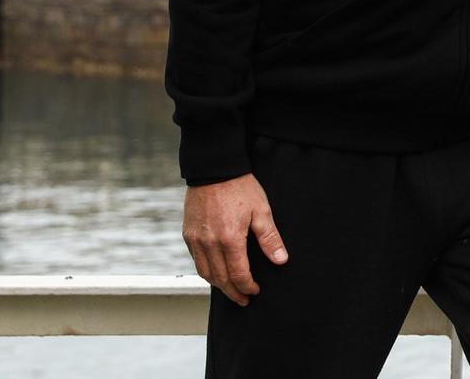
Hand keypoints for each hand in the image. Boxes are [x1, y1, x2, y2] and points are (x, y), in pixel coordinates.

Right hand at [183, 173, 287, 305]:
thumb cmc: (241, 188)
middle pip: (220, 279)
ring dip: (218, 285)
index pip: (238, 274)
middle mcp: (209, 243)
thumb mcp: (262, 210)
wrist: (215, 169)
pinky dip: (206, 271)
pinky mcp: (188, 234)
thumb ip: (270, 238)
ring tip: (231, 290)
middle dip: (233, 292)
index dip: (247, 286)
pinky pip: (196, 260)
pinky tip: (216, 272)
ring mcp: (196, 240)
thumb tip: (281, 260)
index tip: (255, 291)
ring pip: (205, 273)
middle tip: (243, 300)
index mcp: (229, 239)